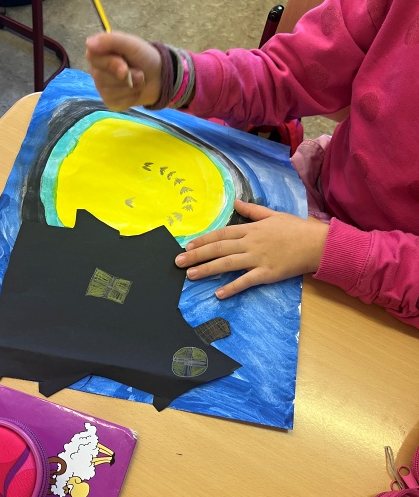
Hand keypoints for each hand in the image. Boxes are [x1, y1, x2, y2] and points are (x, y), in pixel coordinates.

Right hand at [86, 32, 161, 110]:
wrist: (159, 76)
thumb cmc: (143, 57)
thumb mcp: (130, 43)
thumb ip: (110, 40)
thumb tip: (88, 44)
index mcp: (98, 54)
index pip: (93, 59)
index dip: (111, 64)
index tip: (125, 66)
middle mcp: (97, 72)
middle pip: (102, 78)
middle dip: (126, 76)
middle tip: (139, 71)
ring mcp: (103, 89)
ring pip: (111, 92)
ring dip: (131, 86)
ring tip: (139, 79)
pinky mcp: (111, 102)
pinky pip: (118, 103)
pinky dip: (132, 97)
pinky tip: (135, 91)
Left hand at [175, 199, 328, 298]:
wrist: (317, 243)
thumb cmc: (296, 228)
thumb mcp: (273, 214)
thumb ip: (252, 210)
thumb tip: (237, 202)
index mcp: (251, 228)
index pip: (221, 233)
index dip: (203, 240)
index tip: (188, 245)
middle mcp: (251, 243)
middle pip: (219, 248)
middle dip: (197, 254)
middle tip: (178, 262)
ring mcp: (258, 258)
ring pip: (227, 263)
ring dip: (207, 269)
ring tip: (190, 275)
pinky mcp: (267, 273)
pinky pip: (246, 281)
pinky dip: (232, 287)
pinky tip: (219, 294)